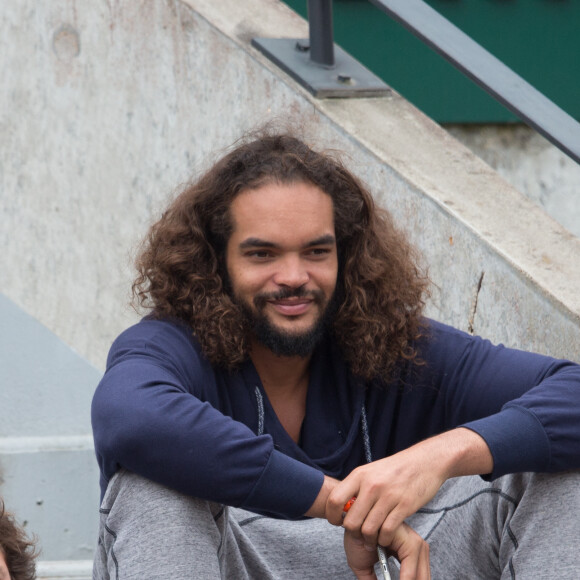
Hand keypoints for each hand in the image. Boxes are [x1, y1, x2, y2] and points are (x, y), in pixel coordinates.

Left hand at [327, 429, 492, 552]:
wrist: (425, 461)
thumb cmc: (396, 469)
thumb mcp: (371, 471)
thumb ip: (356, 487)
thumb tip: (341, 507)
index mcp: (360, 475)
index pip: (335, 499)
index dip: (332, 516)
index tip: (337, 523)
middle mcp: (371, 485)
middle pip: (351, 521)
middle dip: (353, 533)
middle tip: (358, 535)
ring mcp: (388, 496)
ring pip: (368, 530)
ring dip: (369, 540)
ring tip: (372, 539)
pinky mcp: (404, 506)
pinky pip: (387, 531)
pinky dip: (384, 539)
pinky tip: (385, 537)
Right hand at [344, 523, 429, 579]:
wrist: (345, 523)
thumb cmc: (356, 540)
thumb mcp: (365, 568)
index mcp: (408, 550)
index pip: (420, 576)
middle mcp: (412, 543)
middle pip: (424, 575)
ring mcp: (409, 538)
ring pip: (419, 570)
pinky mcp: (402, 534)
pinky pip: (410, 559)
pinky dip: (406, 576)